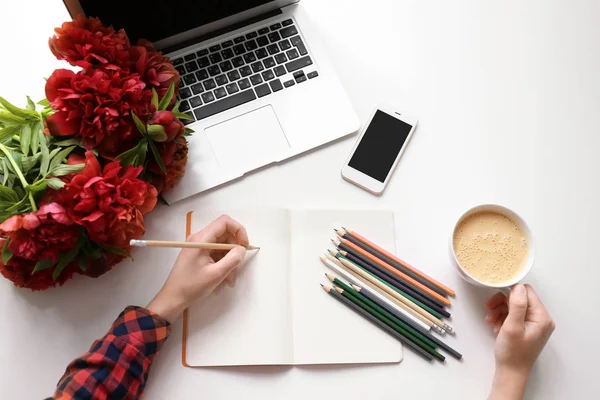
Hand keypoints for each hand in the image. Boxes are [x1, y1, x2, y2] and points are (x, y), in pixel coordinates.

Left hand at [147, 215, 248, 322]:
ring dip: (229, 256)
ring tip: (230, 274)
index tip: (244, 246)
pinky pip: (215, 251)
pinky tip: (224, 275)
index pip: (224, 222)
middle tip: (238, 262)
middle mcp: (199, 238)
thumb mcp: (216, 274)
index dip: (239, 230)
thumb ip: (232, 259)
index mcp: (201, 239)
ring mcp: (198, 246)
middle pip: (224, 233)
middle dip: (235, 246)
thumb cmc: (192, 286)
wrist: (173, 298)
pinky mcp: (198, 254)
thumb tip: (242, 249)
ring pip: (221, 243)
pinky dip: (223, 260)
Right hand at [485, 284, 554, 398]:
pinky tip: (495, 326)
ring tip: (491, 320)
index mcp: (542, 317)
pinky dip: (502, 318)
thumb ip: (517, 305)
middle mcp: (541, 319)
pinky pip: (513, 315)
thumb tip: (518, 286)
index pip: (527, 292)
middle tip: (489, 309)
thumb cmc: (512, 353)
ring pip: (514, 306)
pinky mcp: (526, 328)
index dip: (510, 292)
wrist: (510, 373)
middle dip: (502, 303)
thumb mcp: (512, 327)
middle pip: (519, 298)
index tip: (496, 300)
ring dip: (500, 310)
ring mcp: (534, 324)